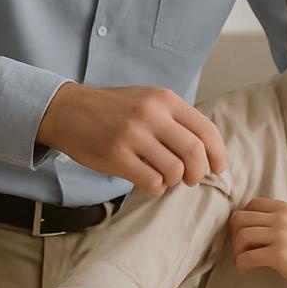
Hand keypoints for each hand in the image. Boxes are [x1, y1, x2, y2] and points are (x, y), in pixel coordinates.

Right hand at [37, 83, 226, 196]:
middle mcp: (151, 115)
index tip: (218, 167)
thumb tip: (207, 150)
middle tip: (191, 179)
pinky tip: (148, 181)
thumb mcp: (148, 100)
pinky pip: (151, 182)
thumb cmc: (113, 109)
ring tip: (163, 177)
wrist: (68, 110)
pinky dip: (156, 187)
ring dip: (174, 181)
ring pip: (174, 171)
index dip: (218, 154)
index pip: (206, 130)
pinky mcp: (116, 156)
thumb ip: (175, 119)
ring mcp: (133, 135)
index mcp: (164, 100)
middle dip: (198, 172)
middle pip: (194, 153)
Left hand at [228, 198, 286, 287]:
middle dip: (233, 236)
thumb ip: (272, 220)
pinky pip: (246, 257)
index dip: (241, 221)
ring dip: (236, 251)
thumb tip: (240, 226)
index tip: (243, 236)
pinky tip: (245, 269)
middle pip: (239, 218)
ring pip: (240, 236)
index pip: (249, 204)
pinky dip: (240, 264)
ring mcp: (281, 236)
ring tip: (242, 260)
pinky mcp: (280, 255)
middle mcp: (282, 218)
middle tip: (239, 250)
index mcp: (284, 208)